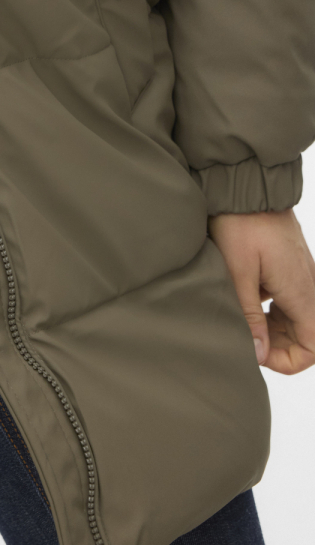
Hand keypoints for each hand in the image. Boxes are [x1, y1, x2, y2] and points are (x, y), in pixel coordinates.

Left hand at [209, 209, 314, 373]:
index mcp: (301, 292)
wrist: (247, 184)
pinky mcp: (291, 264)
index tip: (258, 353)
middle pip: (307, 335)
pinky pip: (291, 298)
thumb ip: (249, 316)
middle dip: (279, 346)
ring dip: (275, 328)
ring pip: (298, 317)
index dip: (289, 361)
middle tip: (247, 337)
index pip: (313, 347)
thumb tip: (258, 354)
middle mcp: (309, 285)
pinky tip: (247, 298)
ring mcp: (302, 273)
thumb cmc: (241, 224)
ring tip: (244, 319)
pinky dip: (273, 309)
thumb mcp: (238, 273)